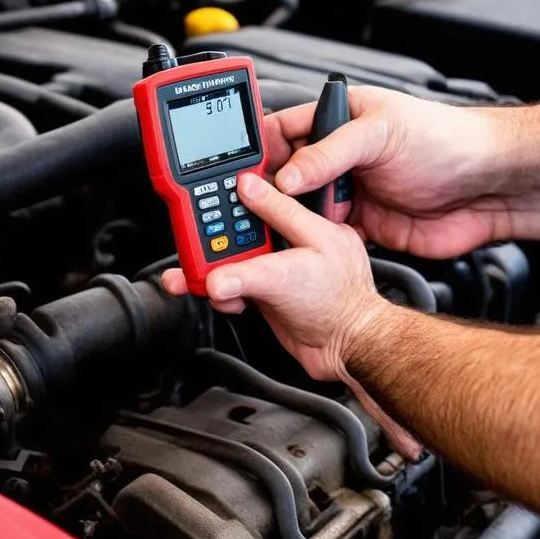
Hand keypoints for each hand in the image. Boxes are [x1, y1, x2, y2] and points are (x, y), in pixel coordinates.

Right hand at [162, 173, 422, 458]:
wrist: (349, 350)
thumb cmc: (340, 305)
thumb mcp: (289, 276)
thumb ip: (247, 272)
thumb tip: (215, 275)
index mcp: (310, 224)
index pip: (268, 197)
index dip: (239, 191)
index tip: (211, 188)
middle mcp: (294, 243)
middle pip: (243, 230)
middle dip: (212, 238)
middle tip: (190, 241)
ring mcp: (282, 270)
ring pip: (236, 260)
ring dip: (210, 268)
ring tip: (190, 275)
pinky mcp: (271, 294)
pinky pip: (237, 286)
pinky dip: (220, 292)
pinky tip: (215, 296)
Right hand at [266, 87, 512, 258]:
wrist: (490, 188)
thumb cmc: (447, 141)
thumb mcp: (380, 134)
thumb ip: (328, 153)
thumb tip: (285, 176)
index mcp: (340, 119)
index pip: (284, 128)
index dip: (259, 148)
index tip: (239, 168)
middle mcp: (340, 156)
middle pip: (285, 173)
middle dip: (267, 189)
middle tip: (248, 204)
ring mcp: (349, 192)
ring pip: (300, 207)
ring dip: (287, 217)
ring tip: (269, 227)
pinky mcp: (361, 226)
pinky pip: (323, 235)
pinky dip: (310, 242)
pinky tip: (300, 244)